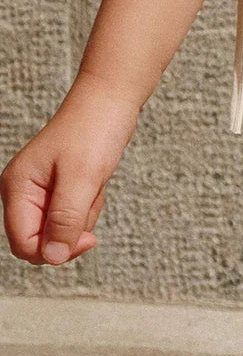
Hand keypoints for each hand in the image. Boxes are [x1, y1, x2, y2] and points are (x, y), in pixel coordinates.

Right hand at [0, 71, 141, 266]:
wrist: (112, 98)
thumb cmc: (94, 130)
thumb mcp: (82, 178)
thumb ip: (65, 220)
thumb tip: (53, 257)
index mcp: (17, 188)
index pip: (24, 243)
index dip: (55, 250)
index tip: (88, 238)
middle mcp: (24, 191)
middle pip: (43, 240)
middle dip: (72, 228)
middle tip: (90, 197)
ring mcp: (42, 189)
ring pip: (63, 228)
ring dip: (85, 212)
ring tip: (94, 181)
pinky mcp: (62, 186)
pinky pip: (75, 213)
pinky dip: (90, 202)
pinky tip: (97, 179)